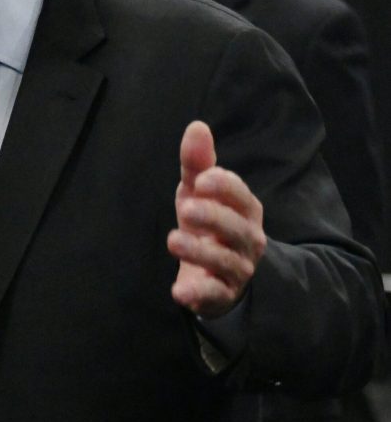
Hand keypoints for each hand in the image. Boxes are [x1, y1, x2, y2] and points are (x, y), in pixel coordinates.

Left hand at [167, 121, 265, 318]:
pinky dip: (199, 294)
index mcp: (245, 210)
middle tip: (186, 208)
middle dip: (214, 217)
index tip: (201, 179)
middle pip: (238, 229)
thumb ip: (197, 163)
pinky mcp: (222, 294)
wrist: (215, 272)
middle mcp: (248, 239)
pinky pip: (215, 295)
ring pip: (226, 261)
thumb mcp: (198, 192)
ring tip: (173, 239)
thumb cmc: (207, 223)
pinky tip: (179, 291)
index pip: (242, 196)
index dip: (224, 187)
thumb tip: (196, 126)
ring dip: (200, 251)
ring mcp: (237, 268)